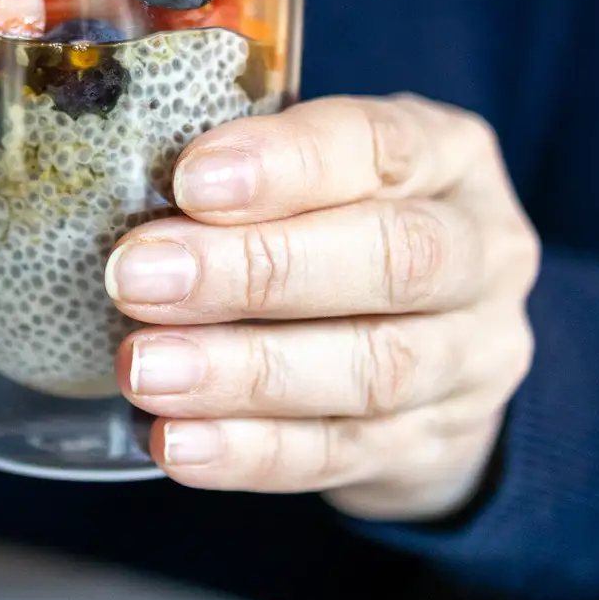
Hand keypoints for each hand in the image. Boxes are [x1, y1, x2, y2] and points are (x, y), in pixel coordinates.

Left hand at [106, 96, 539, 522]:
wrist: (439, 354)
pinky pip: (340, 454)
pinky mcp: (433, 448)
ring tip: (144, 369)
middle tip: (136, 277)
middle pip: (390, 260)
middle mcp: (484, 256)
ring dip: (243, 371)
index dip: (288, 162)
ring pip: (370, 369)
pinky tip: (178, 443)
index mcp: (452, 159)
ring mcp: (470, 361)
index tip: (190, 179)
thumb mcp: (327, 172)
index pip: (382, 145)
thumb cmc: (347, 226)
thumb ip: (251, 171)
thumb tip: (114, 180)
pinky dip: (251, 451)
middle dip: (254, 269)